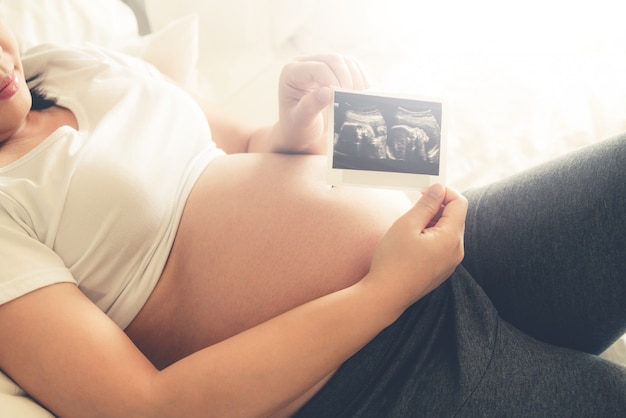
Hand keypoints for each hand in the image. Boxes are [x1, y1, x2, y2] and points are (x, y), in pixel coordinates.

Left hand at [276, 54, 369, 153]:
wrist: (301, 130)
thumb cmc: (297, 126)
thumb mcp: (301, 120)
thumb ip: (310, 106)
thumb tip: (327, 92)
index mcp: (291, 73)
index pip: (316, 67)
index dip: (332, 80)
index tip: (339, 98)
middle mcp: (304, 63)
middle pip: (333, 59)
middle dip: (346, 78)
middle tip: (352, 97)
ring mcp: (320, 63)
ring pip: (344, 60)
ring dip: (356, 77)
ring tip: (358, 95)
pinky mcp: (332, 69)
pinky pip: (351, 65)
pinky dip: (360, 76)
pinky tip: (362, 90)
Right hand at [364, 184, 467, 312]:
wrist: (385, 296)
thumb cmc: (393, 261)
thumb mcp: (407, 225)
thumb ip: (426, 205)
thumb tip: (439, 189)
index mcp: (451, 238)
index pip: (460, 203)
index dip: (444, 192)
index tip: (425, 191)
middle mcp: (456, 252)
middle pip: (455, 217)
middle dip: (436, 207)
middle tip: (413, 206)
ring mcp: (449, 263)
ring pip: (447, 232)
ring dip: (432, 222)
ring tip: (409, 228)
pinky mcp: (440, 271)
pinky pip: (442, 246)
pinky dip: (430, 237)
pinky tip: (411, 243)